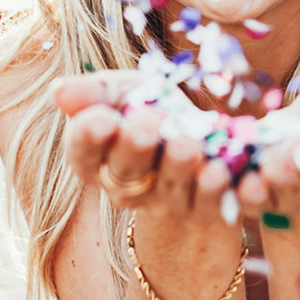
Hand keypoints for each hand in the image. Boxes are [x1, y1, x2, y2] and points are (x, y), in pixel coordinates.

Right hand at [55, 71, 232, 223]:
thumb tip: (58, 90)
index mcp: (98, 159)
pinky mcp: (210, 208)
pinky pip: (221, 203)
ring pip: (172, 190)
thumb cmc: (152, 109)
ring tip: (188, 147)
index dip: (89, 138)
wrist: (200, 140)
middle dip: (135, 149)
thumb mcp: (124, 91)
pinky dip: (232, 192)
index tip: (101, 119)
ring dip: (180, 170)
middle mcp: (129, 188)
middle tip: (145, 127)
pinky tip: (241, 177)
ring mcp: (170, 203)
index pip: (84, 153)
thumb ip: (94, 92)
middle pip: (127, 172)